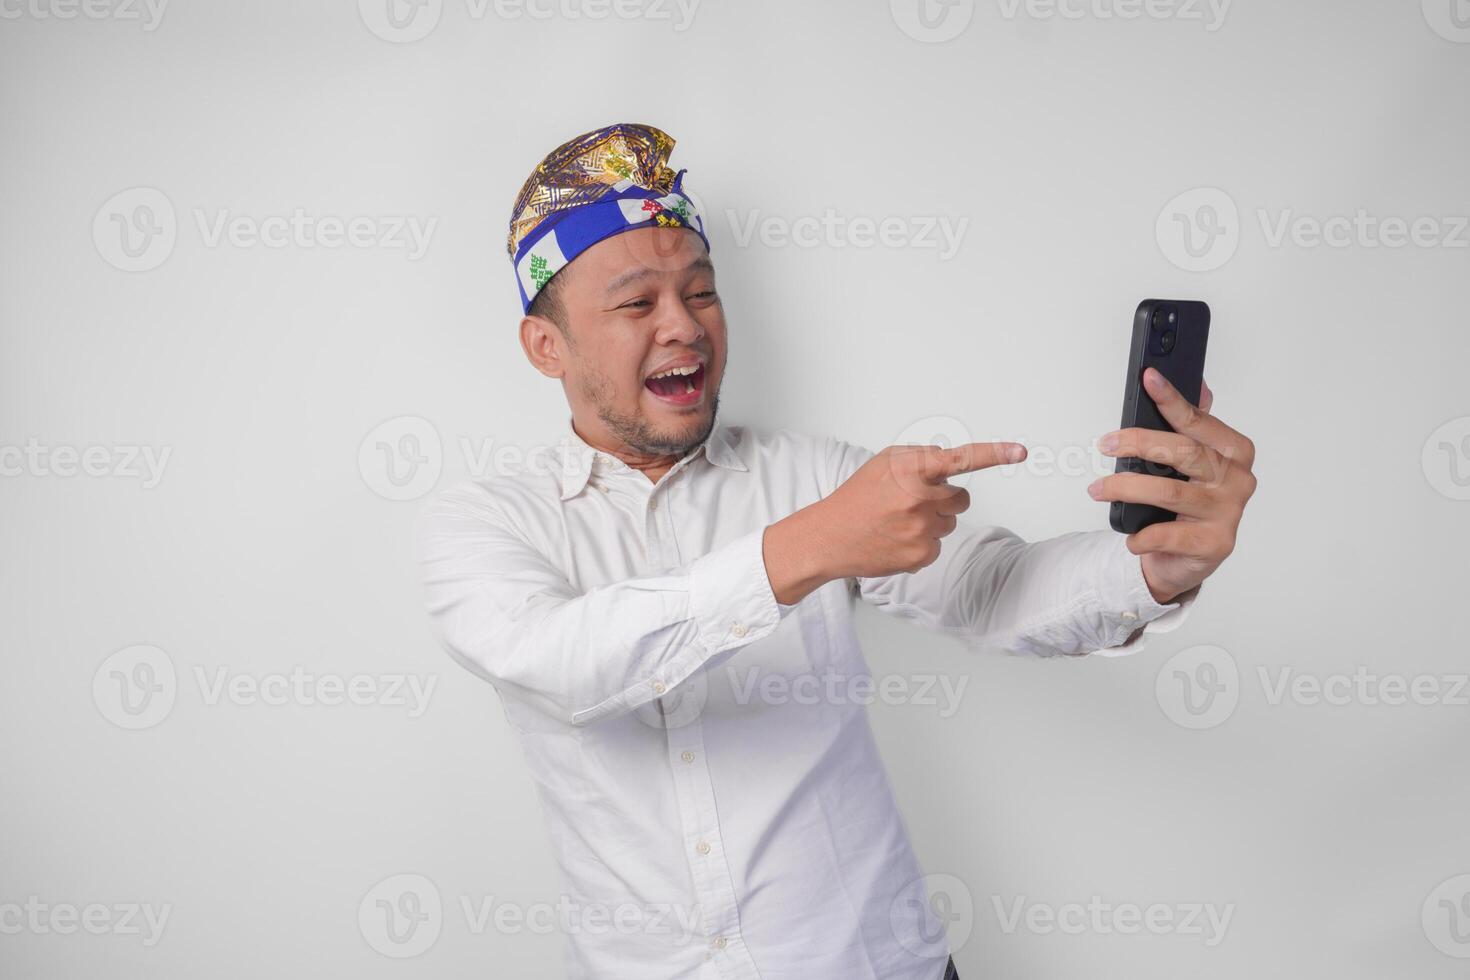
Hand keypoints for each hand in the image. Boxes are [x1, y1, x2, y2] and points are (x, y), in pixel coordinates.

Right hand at [763, 441, 1025, 603]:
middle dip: (944, 498)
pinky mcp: (921, 555)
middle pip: (961, 498)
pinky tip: (896, 539)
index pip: (960, 459)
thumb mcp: (885, 463)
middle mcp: (920, 499)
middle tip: (911, 501)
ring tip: (898, 521)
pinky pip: (938, 545)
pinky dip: (922, 542)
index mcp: (912, 470)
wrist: (829, 537)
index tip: (1020, 452)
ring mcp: (922, 530)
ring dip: (932, 520)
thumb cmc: (858, 497)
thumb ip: (922, 458)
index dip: (993, 454)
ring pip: (950, 523)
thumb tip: (951, 463)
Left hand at [1090, 368, 1256, 602]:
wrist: (1186, 558)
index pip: (1198, 420)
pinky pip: (1168, 535)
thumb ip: (1193, 425)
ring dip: (1126, 489)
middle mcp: (1237, 479)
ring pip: (1170, 492)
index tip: (1149, 378)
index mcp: (1233, 451)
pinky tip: (1131, 537)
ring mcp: (1228, 512)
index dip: (1171, 399)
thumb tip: (1199, 385)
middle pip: (1184, 452)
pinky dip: (1142, 535)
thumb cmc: (1184, 503)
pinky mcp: (1214, 543)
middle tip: (1106, 444)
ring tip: (1098, 490)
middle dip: (1139, 443)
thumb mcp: (1188, 462)